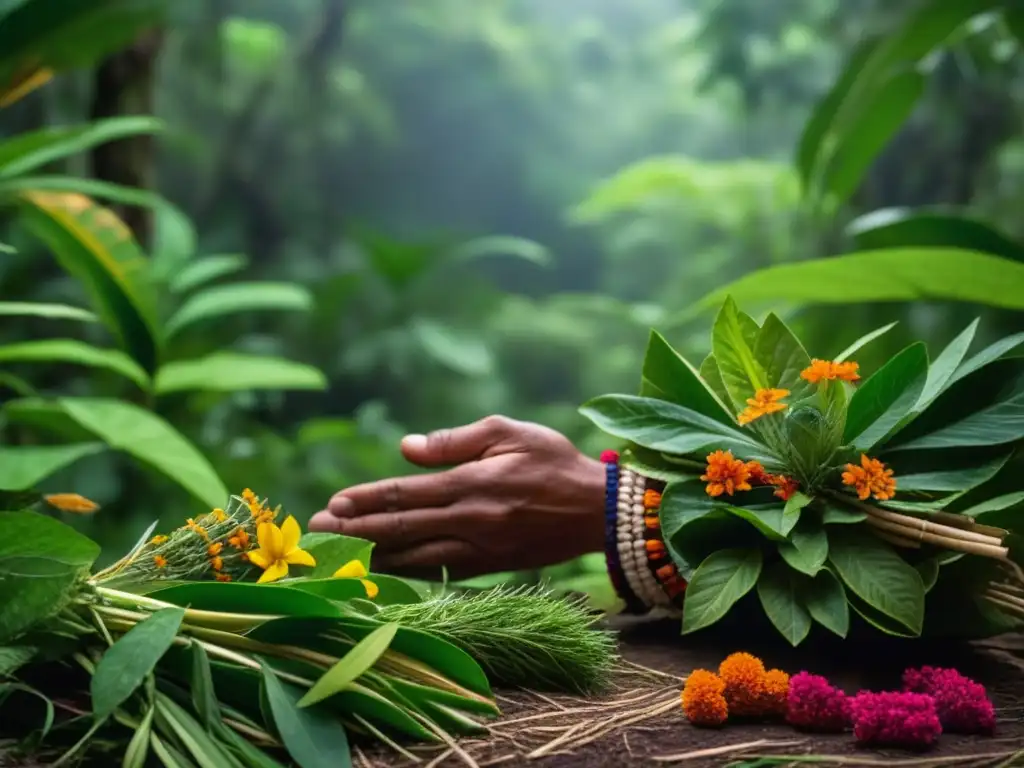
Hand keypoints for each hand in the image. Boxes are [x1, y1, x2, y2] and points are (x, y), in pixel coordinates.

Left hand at [308, 415, 605, 578]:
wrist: (599, 512)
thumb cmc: (554, 461)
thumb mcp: (508, 432)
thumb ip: (454, 440)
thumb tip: (405, 448)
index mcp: (471, 484)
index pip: (405, 494)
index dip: (365, 501)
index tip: (333, 503)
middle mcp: (470, 521)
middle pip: (399, 529)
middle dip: (353, 532)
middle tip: (315, 535)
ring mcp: (479, 550)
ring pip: (412, 557)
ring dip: (370, 557)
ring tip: (336, 556)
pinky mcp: (490, 568)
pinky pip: (437, 572)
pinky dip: (405, 572)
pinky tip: (382, 571)